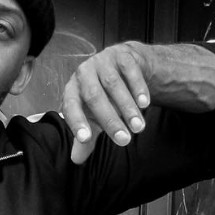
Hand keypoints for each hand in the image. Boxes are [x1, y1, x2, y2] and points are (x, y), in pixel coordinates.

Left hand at [62, 42, 150, 164]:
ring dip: (127, 108)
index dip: (77, 122)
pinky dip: (138, 88)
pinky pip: (130, 71)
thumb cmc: (104, 96)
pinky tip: (145, 104)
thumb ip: (86, 138)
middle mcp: (84, 73)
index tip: (86, 139)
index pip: (70, 107)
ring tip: (139, 127)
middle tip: (125, 140)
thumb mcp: (94, 118)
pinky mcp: (122, 54)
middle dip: (110, 120)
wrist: (125, 68)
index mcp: (72, 90)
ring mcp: (102, 61)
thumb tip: (76, 160)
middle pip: (94, 97)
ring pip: (113, 85)